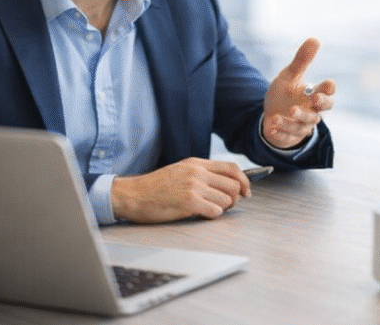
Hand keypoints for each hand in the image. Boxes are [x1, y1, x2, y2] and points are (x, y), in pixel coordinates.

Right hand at [111, 158, 249, 222]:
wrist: (132, 195)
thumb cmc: (154, 187)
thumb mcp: (180, 171)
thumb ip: (201, 173)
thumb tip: (225, 183)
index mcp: (196, 163)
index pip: (232, 167)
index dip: (244, 180)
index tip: (246, 191)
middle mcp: (197, 173)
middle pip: (234, 184)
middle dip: (235, 197)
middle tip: (226, 205)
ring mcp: (194, 187)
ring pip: (227, 199)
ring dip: (223, 208)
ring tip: (209, 209)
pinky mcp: (189, 202)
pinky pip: (216, 211)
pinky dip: (213, 215)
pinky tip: (202, 215)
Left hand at [262, 38, 335, 148]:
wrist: (271, 115)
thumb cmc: (285, 94)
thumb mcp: (289, 76)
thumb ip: (302, 61)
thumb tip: (314, 39)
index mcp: (314, 95)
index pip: (328, 92)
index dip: (329, 89)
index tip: (328, 83)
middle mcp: (312, 111)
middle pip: (323, 110)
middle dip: (321, 105)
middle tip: (315, 99)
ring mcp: (302, 126)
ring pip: (303, 125)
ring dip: (292, 121)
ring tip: (278, 116)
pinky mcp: (290, 137)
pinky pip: (288, 137)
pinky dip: (280, 133)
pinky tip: (271, 127)